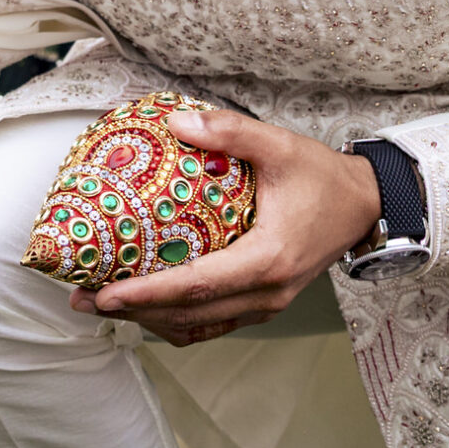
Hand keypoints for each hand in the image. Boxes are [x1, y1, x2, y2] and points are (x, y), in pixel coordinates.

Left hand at [74, 111, 381, 345]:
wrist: (366, 205)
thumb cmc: (323, 176)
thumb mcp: (280, 145)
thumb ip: (230, 132)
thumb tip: (175, 122)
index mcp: (269, 260)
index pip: (198, 286)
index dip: (148, 293)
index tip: (105, 293)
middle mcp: (268, 292)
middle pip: (190, 315)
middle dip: (133, 311)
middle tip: (83, 299)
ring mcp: (268, 303)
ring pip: (199, 325)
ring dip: (150, 319)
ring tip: (102, 304)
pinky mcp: (265, 303)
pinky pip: (214, 321)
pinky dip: (177, 318)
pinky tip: (146, 305)